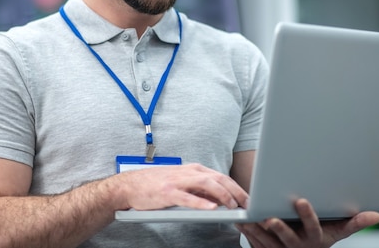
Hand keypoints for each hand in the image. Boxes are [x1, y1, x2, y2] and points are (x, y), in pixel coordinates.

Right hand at [115, 163, 248, 210]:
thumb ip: (200, 189)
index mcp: (193, 169)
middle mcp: (188, 172)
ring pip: (206, 184)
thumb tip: (220, 198)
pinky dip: (202, 203)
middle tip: (248, 203)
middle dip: (235, 191)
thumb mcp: (182, 184)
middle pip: (218, 179)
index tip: (248, 198)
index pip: (221, 176)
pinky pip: (188, 197)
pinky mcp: (168, 192)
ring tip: (233, 205)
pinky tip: (212, 208)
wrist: (130, 185)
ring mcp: (178, 181)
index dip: (236, 187)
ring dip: (222, 195)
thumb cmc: (156, 185)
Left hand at [236, 198, 378, 247]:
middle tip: (269, 218)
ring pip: (266, 240)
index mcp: (315, 238)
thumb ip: (354, 223)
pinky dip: (246, 230)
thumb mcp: (338, 231)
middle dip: (279, 227)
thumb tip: (376, 215)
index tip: (300, 200)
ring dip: (256, 229)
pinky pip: (254, 242)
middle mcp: (297, 246)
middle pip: (287, 237)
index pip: (312, 227)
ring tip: (247, 217)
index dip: (307, 215)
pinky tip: (238, 219)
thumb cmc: (321, 237)